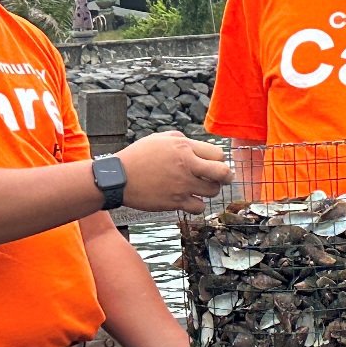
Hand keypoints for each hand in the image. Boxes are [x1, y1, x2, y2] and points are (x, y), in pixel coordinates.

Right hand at [116, 131, 231, 213]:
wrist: (119, 178)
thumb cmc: (138, 156)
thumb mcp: (160, 138)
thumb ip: (182, 139)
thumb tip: (196, 145)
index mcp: (184, 148)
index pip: (218, 154)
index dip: (218, 160)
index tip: (214, 164)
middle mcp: (186, 166)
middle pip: (223, 174)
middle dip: (226, 176)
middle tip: (223, 178)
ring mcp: (182, 186)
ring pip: (213, 192)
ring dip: (210, 190)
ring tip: (202, 188)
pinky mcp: (175, 202)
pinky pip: (199, 207)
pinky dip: (197, 205)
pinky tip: (191, 200)